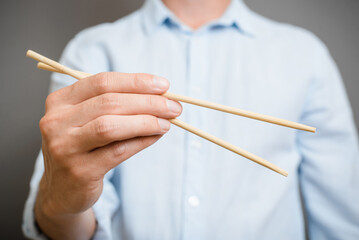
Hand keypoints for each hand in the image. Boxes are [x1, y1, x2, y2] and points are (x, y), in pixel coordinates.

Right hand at [35, 72, 181, 238]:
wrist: (62, 188)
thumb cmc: (82, 146)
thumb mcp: (89, 120)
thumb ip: (117, 106)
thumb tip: (159, 97)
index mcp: (60, 101)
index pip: (102, 82)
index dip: (136, 82)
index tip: (163, 86)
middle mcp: (56, 121)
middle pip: (109, 103)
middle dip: (148, 102)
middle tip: (174, 106)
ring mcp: (65, 147)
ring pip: (111, 126)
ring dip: (146, 121)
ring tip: (167, 122)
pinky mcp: (79, 171)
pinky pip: (118, 151)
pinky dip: (141, 141)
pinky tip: (156, 136)